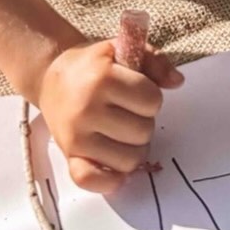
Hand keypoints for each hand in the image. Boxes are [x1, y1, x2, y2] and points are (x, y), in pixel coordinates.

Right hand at [38, 39, 183, 193]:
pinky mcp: (69, 155)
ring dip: (133, 149)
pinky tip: (115, 166)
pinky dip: (109, 180)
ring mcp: (76, 136)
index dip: (151, 97)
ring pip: (129, 160)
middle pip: (143, 132)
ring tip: (122, 133)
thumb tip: (178, 82)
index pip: (152, 100)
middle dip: (143, 122)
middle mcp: (87, 109)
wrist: (51, 77)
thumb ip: (155, 61)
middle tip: (128, 112)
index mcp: (102, 78)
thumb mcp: (123, 50)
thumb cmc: (93, 66)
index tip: (137, 92)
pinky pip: (92, 180)